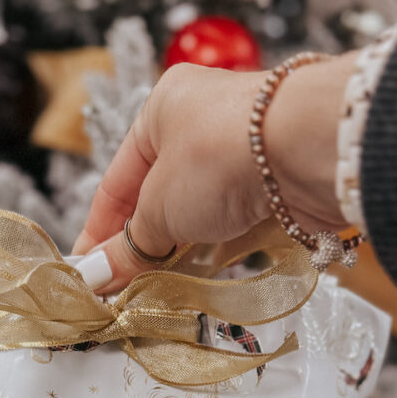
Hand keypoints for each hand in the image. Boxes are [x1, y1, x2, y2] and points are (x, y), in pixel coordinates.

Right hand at [71, 52, 358, 293]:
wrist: (307, 150)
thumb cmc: (219, 156)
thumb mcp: (159, 207)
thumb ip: (130, 245)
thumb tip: (98, 276)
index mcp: (163, 109)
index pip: (118, 179)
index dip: (100, 230)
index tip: (89, 271)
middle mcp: (203, 123)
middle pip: (160, 196)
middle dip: (142, 243)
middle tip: (124, 287)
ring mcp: (243, 153)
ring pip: (200, 210)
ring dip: (181, 249)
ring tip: (160, 288)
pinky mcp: (276, 183)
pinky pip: (236, 222)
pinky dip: (218, 249)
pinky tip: (205, 276)